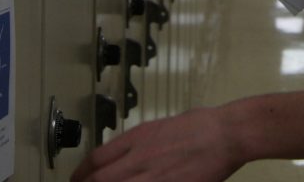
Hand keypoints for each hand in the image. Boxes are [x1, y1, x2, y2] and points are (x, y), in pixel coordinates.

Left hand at [71, 108, 243, 181]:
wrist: (226, 134)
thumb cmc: (200, 126)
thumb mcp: (160, 126)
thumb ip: (138, 143)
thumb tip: (121, 156)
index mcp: (138, 138)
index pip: (97, 158)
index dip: (81, 173)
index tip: (78, 178)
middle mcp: (141, 158)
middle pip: (100, 180)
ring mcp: (154, 177)